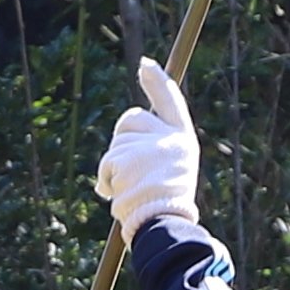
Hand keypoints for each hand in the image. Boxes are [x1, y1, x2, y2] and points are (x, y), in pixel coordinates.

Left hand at [95, 59, 201, 235]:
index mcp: (183, 140)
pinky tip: (119, 195)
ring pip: (116, 144)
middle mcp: (169, 138)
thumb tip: (130, 128)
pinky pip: (107, 162)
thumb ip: (155, 148)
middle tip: (130, 173)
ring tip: (131, 190)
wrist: (163, 225)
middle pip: (131, 119)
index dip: (157, 82)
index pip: (170, 101)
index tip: (145, 65)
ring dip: (113, 168)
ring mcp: (149, 146)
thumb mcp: (170, 171)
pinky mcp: (129, 157)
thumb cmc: (164, 205)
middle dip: (121, 141)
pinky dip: (106, 180)